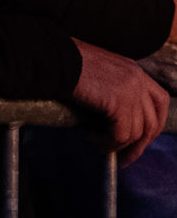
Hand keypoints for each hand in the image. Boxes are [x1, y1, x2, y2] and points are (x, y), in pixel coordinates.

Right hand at [72, 38, 168, 165]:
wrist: (56, 58)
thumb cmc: (68, 63)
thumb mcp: (100, 71)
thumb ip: (113, 88)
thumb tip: (114, 116)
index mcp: (133, 69)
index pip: (160, 101)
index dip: (154, 124)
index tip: (141, 139)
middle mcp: (137, 78)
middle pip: (152, 121)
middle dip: (140, 145)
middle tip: (125, 158)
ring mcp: (130, 90)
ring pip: (136, 132)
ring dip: (118, 146)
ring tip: (99, 146)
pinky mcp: (118, 102)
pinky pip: (120, 135)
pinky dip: (108, 143)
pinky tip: (92, 139)